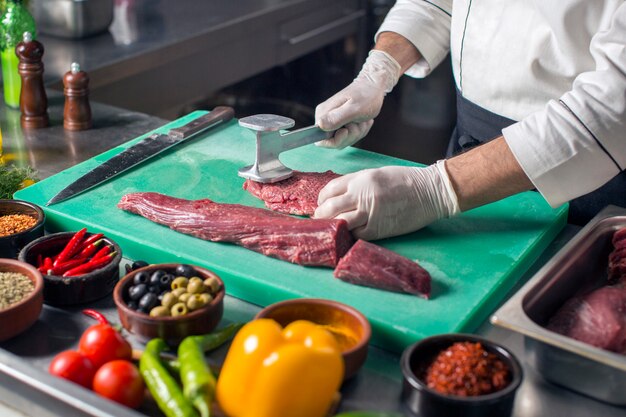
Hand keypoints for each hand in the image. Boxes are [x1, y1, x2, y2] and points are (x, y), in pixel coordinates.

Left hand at [314, 162, 459, 239]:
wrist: (429, 192)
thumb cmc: (405, 181)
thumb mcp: (377, 175)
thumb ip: (357, 184)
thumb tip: (340, 195)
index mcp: (360, 179)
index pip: (329, 190)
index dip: (321, 199)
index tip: (321, 204)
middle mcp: (362, 195)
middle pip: (329, 208)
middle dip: (320, 215)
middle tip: (320, 219)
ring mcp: (369, 212)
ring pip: (340, 222)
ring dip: (332, 227)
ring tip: (331, 229)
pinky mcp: (379, 228)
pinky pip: (356, 234)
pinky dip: (351, 234)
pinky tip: (351, 233)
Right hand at [315, 50, 400, 148]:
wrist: (373, 86)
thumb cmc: (366, 95)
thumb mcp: (354, 108)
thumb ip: (337, 118)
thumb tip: (320, 125)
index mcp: (323, 114)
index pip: (321, 140)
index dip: (336, 140)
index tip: (347, 130)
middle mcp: (324, 119)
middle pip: (334, 142)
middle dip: (350, 135)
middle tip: (358, 122)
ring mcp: (332, 122)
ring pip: (344, 140)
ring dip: (357, 132)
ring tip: (362, 119)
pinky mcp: (340, 124)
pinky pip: (349, 137)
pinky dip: (359, 131)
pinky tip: (362, 121)